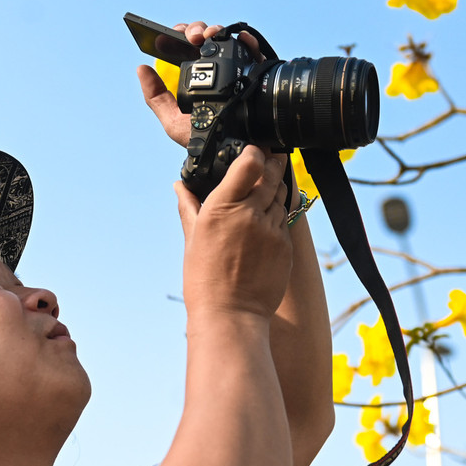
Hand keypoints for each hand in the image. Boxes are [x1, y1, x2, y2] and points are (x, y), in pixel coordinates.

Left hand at [137, 21, 263, 148]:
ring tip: (211, 35)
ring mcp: (237, 69)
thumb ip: (156, 98)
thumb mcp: (174, 122)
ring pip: (227, 39)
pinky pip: (253, 51)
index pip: (186, 46)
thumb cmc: (206, 141)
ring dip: (217, 30)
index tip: (175, 35)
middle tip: (194, 38)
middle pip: (206, 37)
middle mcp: (217, 70)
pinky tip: (241, 38)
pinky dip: (248, 40)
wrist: (234, 154)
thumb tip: (141, 69)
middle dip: (197, 30)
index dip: (180, 33)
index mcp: (197, 77)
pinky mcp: (256, 73)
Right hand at [177, 144, 291, 320]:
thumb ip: (189, 207)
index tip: (254, 151)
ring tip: (267, 190)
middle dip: (272, 163)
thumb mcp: (192, 239)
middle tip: (270, 158)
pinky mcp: (285, 245)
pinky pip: (286, 220)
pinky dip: (279, 215)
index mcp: (222, 207)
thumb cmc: (204, 280)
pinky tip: (269, 220)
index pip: (249, 162)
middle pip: (271, 174)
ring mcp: (271, 229)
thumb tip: (180, 185)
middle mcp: (250, 213)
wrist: (231, 314)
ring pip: (281, 196)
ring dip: (276, 189)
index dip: (255, 152)